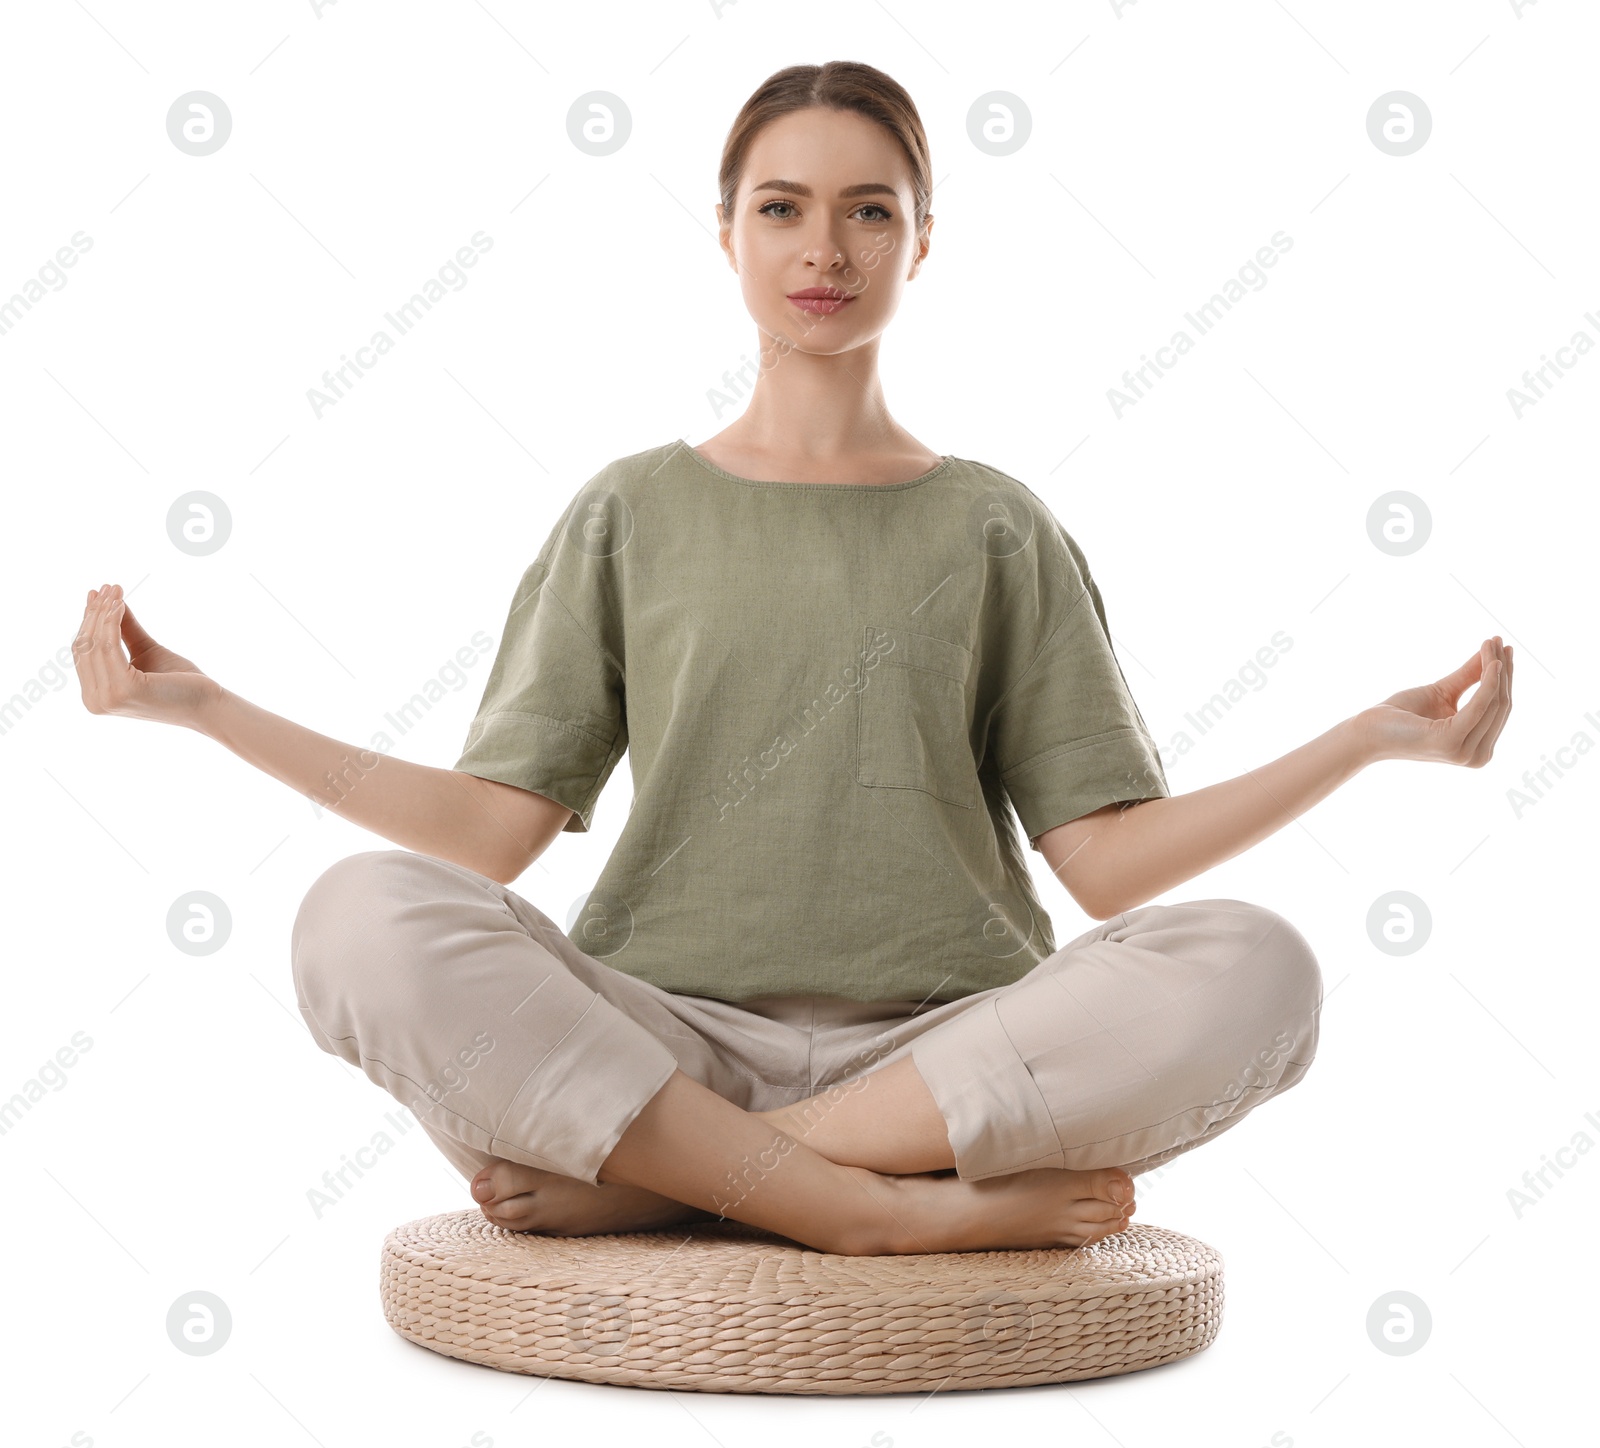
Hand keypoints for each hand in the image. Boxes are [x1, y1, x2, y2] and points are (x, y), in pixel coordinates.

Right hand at [74, 583, 221, 727]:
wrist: (207, 703)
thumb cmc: (179, 681)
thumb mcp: (145, 651)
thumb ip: (124, 631)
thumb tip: (110, 602)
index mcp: (96, 695)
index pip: (83, 652)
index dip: (88, 621)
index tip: (95, 594)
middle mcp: (96, 701)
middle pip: (85, 646)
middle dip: (94, 613)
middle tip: (106, 587)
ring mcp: (107, 698)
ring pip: (95, 644)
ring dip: (103, 613)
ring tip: (114, 591)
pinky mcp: (123, 690)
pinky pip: (109, 647)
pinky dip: (112, 623)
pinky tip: (120, 606)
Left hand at [1360, 635, 1512, 766]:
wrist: (1368, 731)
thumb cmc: (1401, 715)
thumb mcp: (1443, 693)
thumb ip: (1470, 678)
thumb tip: (1495, 658)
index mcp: (1477, 747)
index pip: (1499, 708)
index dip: (1504, 677)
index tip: (1504, 647)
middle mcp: (1476, 756)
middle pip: (1500, 705)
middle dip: (1503, 670)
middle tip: (1500, 641)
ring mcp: (1464, 752)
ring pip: (1493, 702)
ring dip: (1496, 669)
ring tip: (1492, 643)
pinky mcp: (1451, 742)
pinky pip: (1479, 705)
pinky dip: (1488, 682)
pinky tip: (1491, 663)